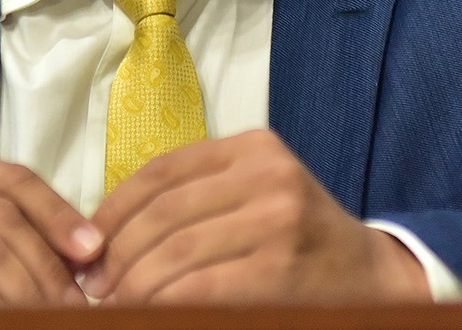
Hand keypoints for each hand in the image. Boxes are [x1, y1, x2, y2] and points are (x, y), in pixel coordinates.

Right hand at [0, 150, 103, 305]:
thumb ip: (0, 230)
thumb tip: (81, 253)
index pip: (11, 179)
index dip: (59, 215)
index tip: (93, 252)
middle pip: (5, 220)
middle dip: (49, 268)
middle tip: (73, 306)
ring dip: (28, 295)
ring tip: (46, 318)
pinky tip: (7, 320)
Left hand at [83, 129, 429, 304]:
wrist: (375, 276)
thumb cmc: (300, 239)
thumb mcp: (256, 195)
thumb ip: (197, 198)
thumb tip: (106, 234)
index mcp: (252, 148)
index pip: (160, 173)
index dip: (112, 212)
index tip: (86, 248)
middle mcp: (266, 174)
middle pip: (163, 215)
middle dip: (119, 257)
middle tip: (96, 289)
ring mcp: (277, 219)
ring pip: (176, 253)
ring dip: (135, 287)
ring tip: (117, 306)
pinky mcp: (281, 268)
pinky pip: (202, 289)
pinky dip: (167, 305)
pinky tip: (152, 315)